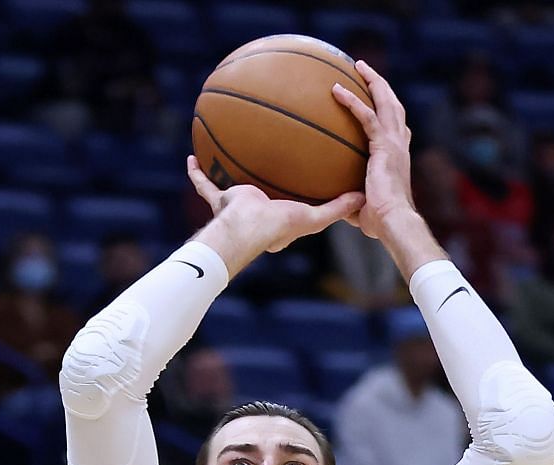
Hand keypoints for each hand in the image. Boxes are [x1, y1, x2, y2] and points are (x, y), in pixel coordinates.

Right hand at [186, 157, 361, 263]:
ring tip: (231, 147)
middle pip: (262, 187)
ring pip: (232, 181)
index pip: (290, 201)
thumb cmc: (279, 226)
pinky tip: (192, 156)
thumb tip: (361, 196)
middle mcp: (258, 209)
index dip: (297, 191)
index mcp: (279, 216)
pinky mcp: (221, 198)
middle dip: (264, 176)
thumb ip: (337, 208)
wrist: (247, 228)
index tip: (304, 176)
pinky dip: (197, 173)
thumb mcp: (314, 217)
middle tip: (269, 155)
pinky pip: (204, 184)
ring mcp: (237, 204)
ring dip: (229, 168)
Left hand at [332, 61, 415, 244]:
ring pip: (386, 102)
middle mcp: (400, 145)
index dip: (389, 110)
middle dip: (382, 86)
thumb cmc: (381, 221)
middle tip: (367, 71)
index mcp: (398, 156)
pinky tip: (337, 90)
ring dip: (373, 81)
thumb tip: (333, 206)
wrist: (393, 222)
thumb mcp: (362, 206)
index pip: (396, 127)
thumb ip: (350, 199)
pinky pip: (367, 117)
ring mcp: (394, 144)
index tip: (378, 98)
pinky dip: (353, 102)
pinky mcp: (384, 147)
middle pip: (394, 106)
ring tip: (358, 66)